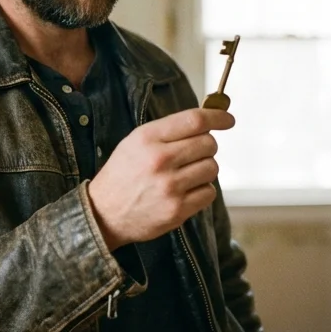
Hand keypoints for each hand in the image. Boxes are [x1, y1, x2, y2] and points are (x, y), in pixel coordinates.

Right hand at [87, 108, 234, 249]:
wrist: (103, 213)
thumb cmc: (121, 175)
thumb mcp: (134, 143)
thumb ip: (168, 132)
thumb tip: (207, 122)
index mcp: (147, 138)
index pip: (194, 120)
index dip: (217, 117)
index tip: (227, 119)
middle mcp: (159, 160)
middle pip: (209, 144)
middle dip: (206, 148)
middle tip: (192, 155)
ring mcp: (169, 186)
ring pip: (212, 168)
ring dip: (203, 170)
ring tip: (184, 176)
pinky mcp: (177, 209)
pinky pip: (209, 192)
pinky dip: (201, 191)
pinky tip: (183, 192)